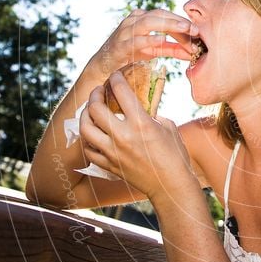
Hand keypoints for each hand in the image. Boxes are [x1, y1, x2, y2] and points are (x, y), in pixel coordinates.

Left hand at [78, 71, 191, 199]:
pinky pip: (89, 150)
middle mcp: (123, 136)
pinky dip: (88, 140)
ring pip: (85, 129)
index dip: (115, 79)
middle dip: (95, 94)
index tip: (115, 76)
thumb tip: (138, 106)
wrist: (171, 185)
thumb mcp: (167, 126)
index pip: (121, 92)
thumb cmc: (175, 154)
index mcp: (141, 123)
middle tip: (98, 91)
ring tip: (90, 110)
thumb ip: (150, 114)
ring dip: (85, 115)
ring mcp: (113, 152)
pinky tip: (94, 134)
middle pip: (95, 108)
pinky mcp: (109, 165)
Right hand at [86, 9, 197, 79]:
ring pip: (148, 23)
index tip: (197, 30)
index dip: (181, 21)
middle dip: (178, 21)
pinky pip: (136, 40)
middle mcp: (133, 21)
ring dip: (169, 26)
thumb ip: (172, 49)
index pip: (165, 15)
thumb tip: (193, 51)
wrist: (103, 67)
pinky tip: (162, 40)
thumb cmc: (130, 55)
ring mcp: (125, 32)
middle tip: (195, 29)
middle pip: (158, 15)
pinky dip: (150, 39)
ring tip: (184, 30)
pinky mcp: (119, 46)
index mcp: (142, 18)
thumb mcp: (153, 50)